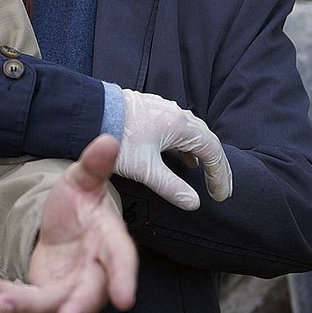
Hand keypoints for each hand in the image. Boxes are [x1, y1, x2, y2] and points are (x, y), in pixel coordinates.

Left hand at [0, 135, 136, 312]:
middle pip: (89, 293)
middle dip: (78, 308)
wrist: (65, 224)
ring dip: (25, 306)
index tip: (125, 300)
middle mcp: (93, 271)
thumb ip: (94, 165)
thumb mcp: (83, 180)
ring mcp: (69, 287)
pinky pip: (22, 296)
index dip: (125, 278)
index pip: (121, 259)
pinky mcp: (44, 293)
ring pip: (52, 303)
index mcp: (109, 241)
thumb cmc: (81, 204)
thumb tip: (108, 140)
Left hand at [114, 89, 232, 209]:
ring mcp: (163, 109)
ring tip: (203, 173)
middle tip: (219, 186)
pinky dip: (185, 144)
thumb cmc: (116, 139)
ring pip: (192, 132)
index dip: (220, 175)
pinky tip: (179, 155)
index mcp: (180, 125)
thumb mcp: (145, 169)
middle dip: (216, 164)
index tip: (221, 195)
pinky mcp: (150, 111)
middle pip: (207, 139)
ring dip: (201, 153)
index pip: (213, 151)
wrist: (90, 113)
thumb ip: (171, 187)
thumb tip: (193, 203)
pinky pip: (177, 127)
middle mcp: (176, 113)